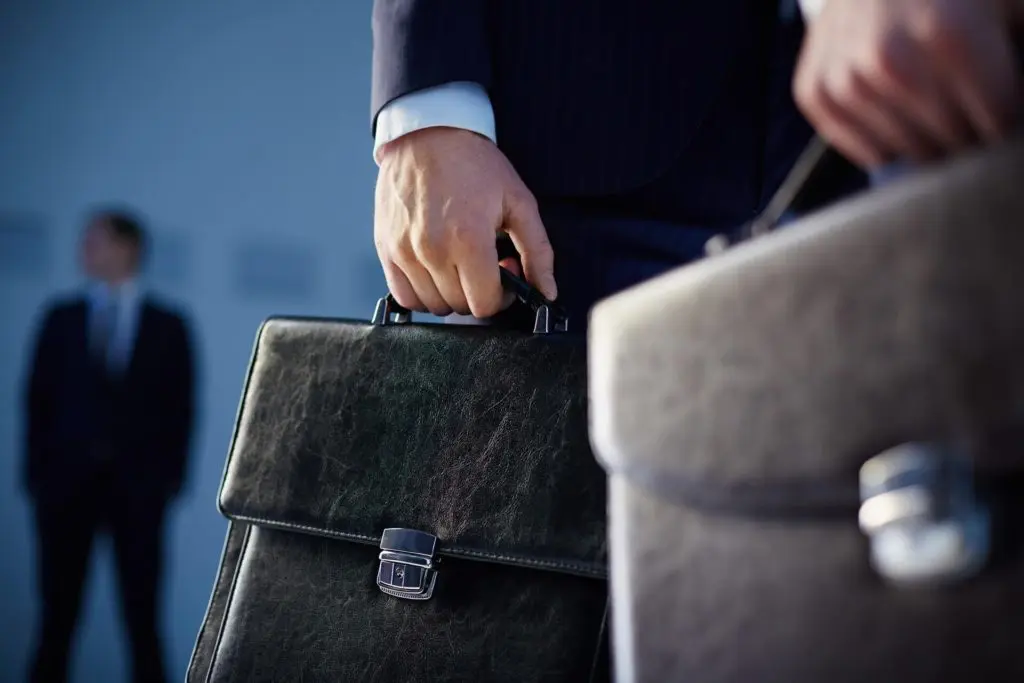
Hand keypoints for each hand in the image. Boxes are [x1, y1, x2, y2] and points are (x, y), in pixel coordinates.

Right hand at [374, 127, 556, 317]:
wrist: (428, 134)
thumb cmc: (474, 164)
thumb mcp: (518, 202)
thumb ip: (538, 252)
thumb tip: (547, 292)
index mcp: (468, 240)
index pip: (486, 304)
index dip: (502, 295)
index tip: (503, 272)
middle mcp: (432, 250)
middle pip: (461, 307)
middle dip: (479, 291)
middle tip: (483, 262)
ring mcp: (405, 251)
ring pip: (433, 305)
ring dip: (451, 294)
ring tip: (459, 263)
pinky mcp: (386, 248)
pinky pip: (404, 296)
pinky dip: (422, 293)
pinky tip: (436, 271)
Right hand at [795, 0, 1022, 166]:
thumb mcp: (1007, 4)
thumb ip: (1023, 51)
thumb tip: (1020, 108)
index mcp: (952, 35)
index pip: (998, 123)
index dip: (1007, 114)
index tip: (1000, 97)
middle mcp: (891, 62)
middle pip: (953, 141)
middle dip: (968, 123)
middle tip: (964, 90)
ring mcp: (847, 80)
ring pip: (909, 152)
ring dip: (926, 131)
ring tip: (929, 92)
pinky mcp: (815, 91)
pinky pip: (865, 151)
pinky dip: (885, 139)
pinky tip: (894, 105)